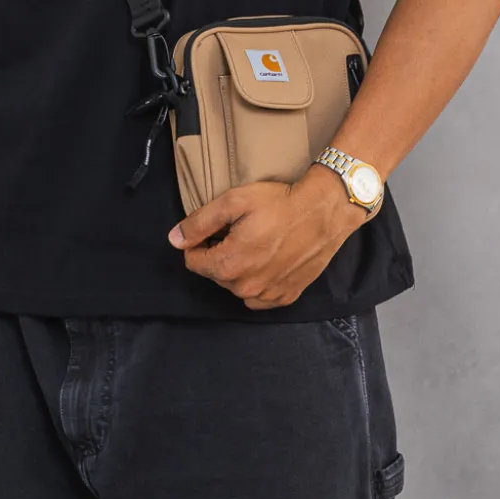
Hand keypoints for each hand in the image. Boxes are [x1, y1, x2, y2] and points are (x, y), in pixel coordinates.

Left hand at [167, 163, 368, 308]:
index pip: (193, 261)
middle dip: (220, 254)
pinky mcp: (286, 296)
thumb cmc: (280, 203)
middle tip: (240, 232)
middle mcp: (245, 287)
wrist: (324, 211)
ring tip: (257, 244)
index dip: (200, 242)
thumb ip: (199, 223)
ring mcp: (267, 295)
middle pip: (215, 274)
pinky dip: (259, 281)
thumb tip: (175, 239)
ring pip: (237, 286)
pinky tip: (270, 260)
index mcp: (228, 265)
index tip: (217, 228)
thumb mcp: (233, 202)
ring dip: (239, 269)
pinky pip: (260, 296)